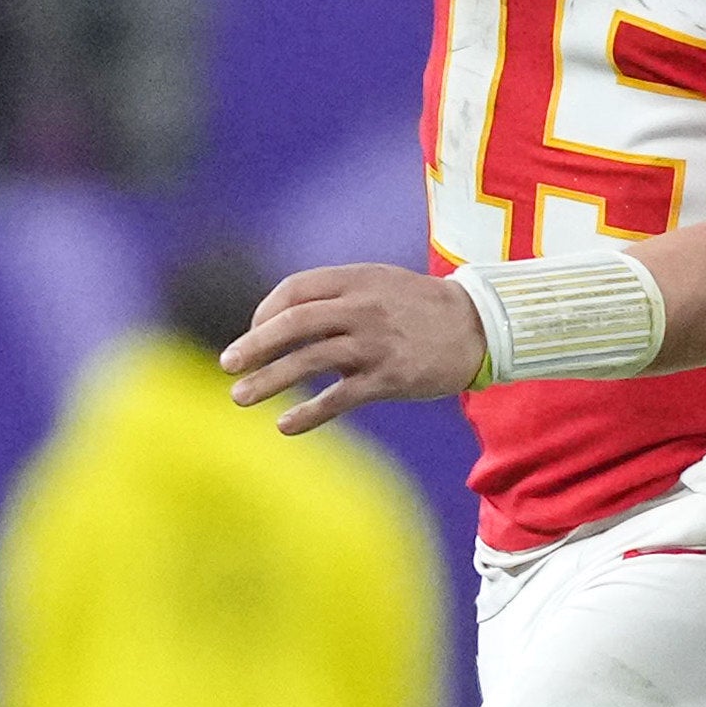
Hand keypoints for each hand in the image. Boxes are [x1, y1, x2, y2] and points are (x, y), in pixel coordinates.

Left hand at [221, 261, 482, 433]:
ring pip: (310, 360)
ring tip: (240, 397)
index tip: (253, 335)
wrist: (479, 327)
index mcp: (355, 280)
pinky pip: (340, 398)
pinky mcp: (390, 378)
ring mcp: (375, 344)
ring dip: (270, 380)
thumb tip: (282, 322)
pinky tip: (285, 426)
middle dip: (254, 345)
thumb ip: (334, 297)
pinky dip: (309, 413)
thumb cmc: (418, 307)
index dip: (265, 313)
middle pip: (294, 323)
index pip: (294, 291)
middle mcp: (362, 308)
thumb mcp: (377, 284)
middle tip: (226, 364)